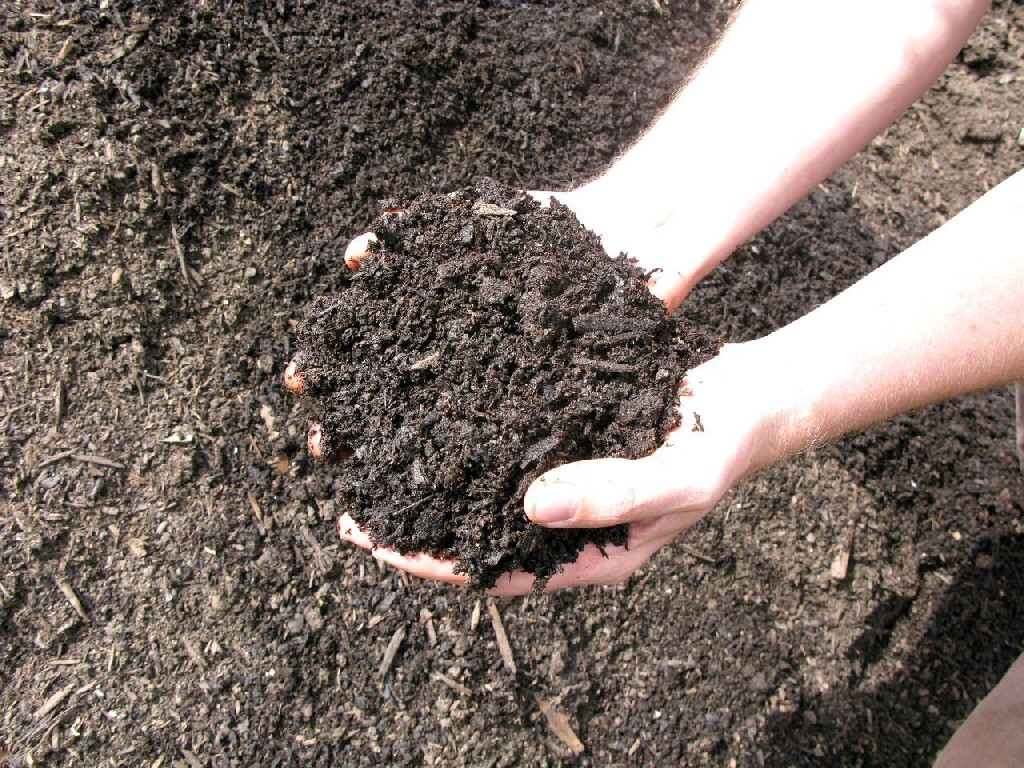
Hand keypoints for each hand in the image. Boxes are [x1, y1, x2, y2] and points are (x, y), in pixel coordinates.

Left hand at [286, 207, 779, 593]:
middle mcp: (565, 522)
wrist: (747, 397)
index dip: (434, 562)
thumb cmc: (722, 445)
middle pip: (478, 536)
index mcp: (589, 552)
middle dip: (417, 526)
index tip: (377, 543)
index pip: (496, 572)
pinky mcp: (562, 439)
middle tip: (353, 505)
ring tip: (374, 459)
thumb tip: (531, 505)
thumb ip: (612, 493)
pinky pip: (503, 446)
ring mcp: (562, 480)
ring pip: (483, 491)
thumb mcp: (677, 476)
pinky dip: (464, 436)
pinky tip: (429, 410)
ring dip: (433, 479)